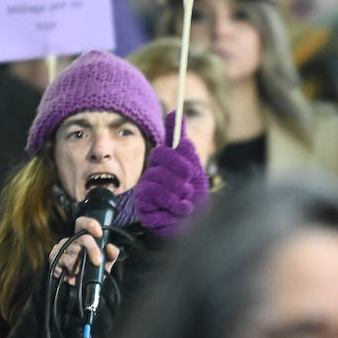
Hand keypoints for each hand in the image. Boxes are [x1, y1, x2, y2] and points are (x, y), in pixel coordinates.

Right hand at [48, 215, 119, 285]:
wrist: (81, 285)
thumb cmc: (93, 270)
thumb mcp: (106, 263)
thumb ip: (112, 254)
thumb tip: (110, 247)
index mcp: (83, 237)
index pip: (83, 223)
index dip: (90, 224)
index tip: (99, 233)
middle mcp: (72, 240)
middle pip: (83, 239)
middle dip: (93, 250)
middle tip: (97, 262)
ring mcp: (61, 248)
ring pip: (72, 253)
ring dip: (78, 265)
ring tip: (81, 272)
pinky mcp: (53, 258)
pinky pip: (61, 263)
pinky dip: (69, 271)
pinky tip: (71, 275)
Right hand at [135, 111, 209, 236]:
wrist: (195, 226)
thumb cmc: (194, 197)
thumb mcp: (193, 167)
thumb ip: (181, 142)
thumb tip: (174, 111)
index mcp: (164, 163)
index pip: (163, 150)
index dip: (178, 160)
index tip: (190, 172)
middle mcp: (152, 173)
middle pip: (161, 161)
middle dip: (182, 177)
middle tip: (189, 188)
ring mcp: (145, 189)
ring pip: (159, 179)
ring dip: (180, 193)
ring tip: (186, 202)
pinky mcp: (143, 204)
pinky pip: (155, 194)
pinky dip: (175, 204)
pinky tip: (179, 210)